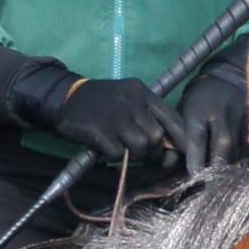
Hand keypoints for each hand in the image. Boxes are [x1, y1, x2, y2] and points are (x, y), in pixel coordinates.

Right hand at [51, 77, 187, 163]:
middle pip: (156, 136)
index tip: (182, 154)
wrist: (66, 97)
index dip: (181, 139)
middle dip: (151, 149)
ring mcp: (115, 116)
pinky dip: (113, 157)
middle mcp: (132, 102)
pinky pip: (117, 154)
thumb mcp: (129, 98)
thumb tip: (171, 146)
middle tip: (139, 150)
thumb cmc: (103, 102)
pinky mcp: (99, 131)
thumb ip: (149, 116)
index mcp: (142, 92)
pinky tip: (106, 148)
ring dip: (134, 155)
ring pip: (141, 146)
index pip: (172, 118)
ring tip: (122, 149)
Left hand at [178, 65, 248, 174]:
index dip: (195, 164)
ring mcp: (241, 118)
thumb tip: (177, 167)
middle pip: (221, 150)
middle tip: (208, 188)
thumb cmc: (200, 99)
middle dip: (215, 171)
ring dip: (229, 170)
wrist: (229, 76)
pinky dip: (242, 162)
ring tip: (222, 184)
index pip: (196, 142)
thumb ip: (183, 137)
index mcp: (198, 110)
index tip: (194, 179)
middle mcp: (221, 114)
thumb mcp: (186, 112)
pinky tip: (237, 171)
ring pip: (237, 152)